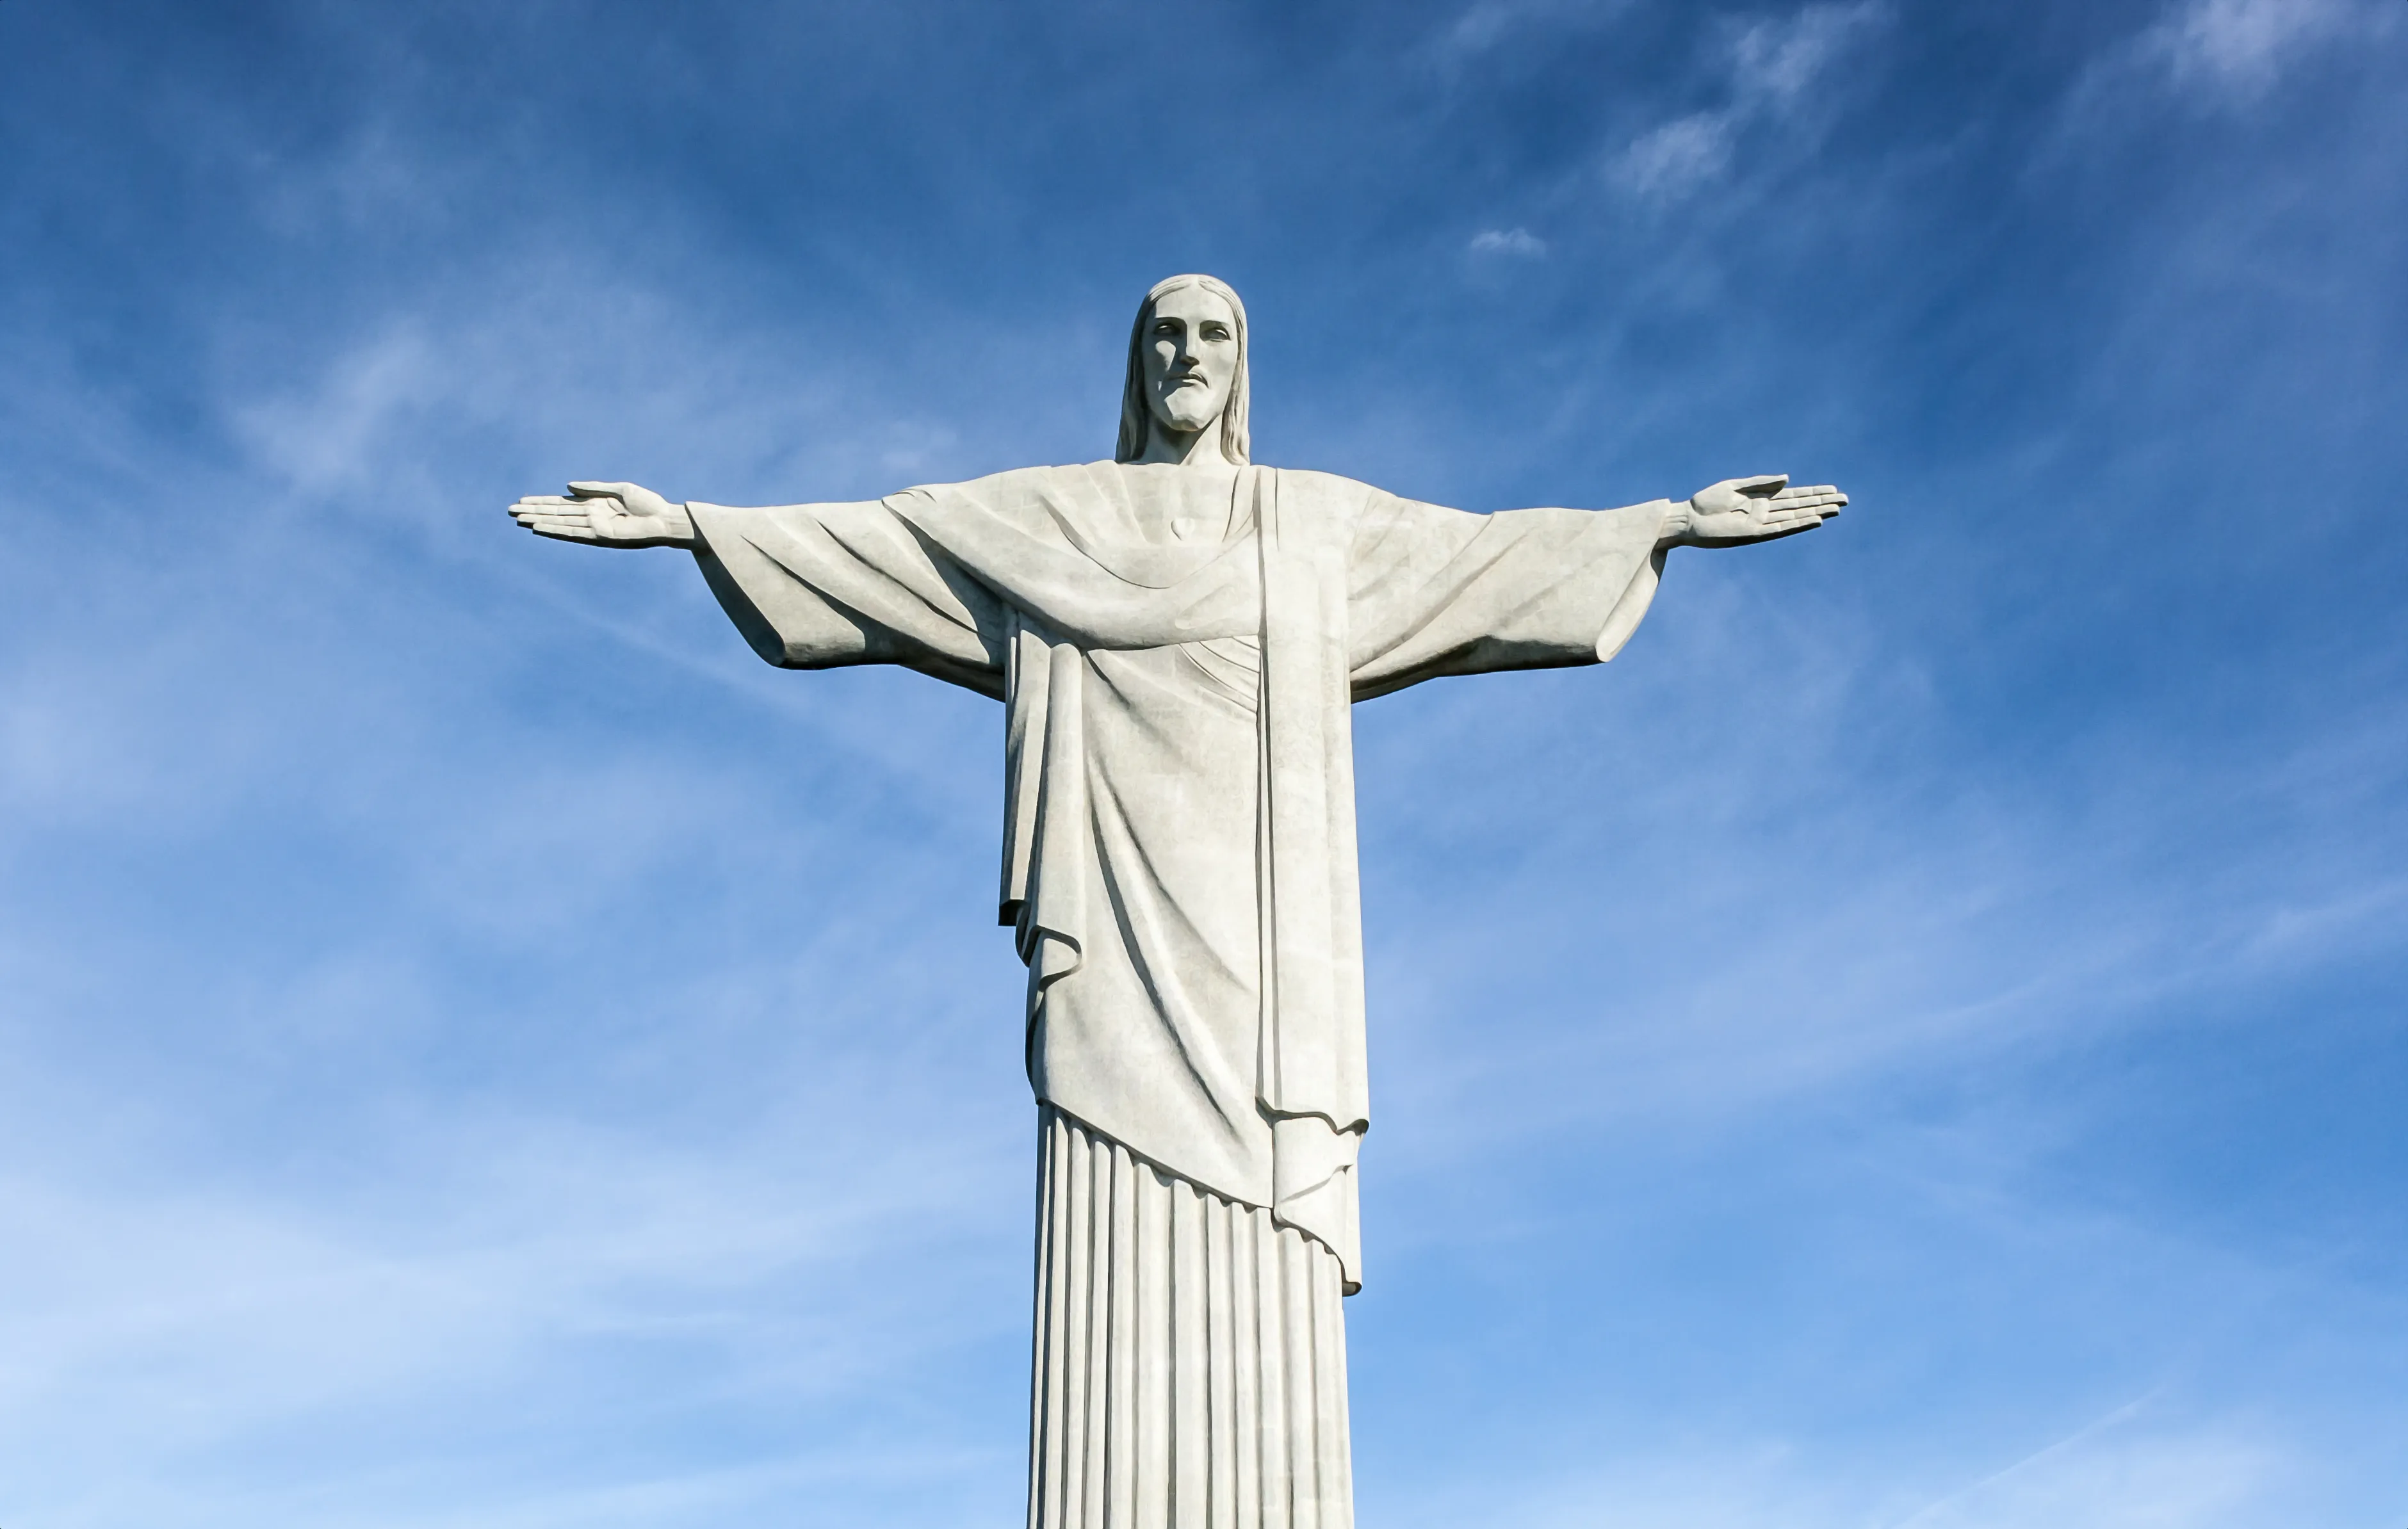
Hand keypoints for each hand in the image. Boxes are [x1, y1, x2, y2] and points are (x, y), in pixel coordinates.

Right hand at [508, 481, 698, 548]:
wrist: (664, 519)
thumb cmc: (648, 504)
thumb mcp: (619, 489)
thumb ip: (593, 488)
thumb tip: (567, 486)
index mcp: (594, 505)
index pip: (562, 504)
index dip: (542, 502)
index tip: (522, 501)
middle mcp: (591, 517)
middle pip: (556, 513)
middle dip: (534, 512)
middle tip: (509, 511)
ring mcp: (593, 527)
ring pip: (559, 523)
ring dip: (539, 521)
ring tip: (518, 519)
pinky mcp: (600, 536)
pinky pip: (573, 533)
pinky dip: (555, 530)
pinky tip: (539, 528)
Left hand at [1662, 474, 1844, 548]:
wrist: (1687, 518)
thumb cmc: (1706, 502)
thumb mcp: (1735, 486)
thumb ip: (1762, 482)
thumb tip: (1788, 479)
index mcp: (1761, 499)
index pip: (1794, 496)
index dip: (1814, 493)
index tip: (1834, 490)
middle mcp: (1765, 513)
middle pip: (1800, 506)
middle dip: (1822, 503)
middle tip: (1846, 500)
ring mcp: (1761, 524)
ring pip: (1795, 517)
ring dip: (1816, 513)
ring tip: (1837, 509)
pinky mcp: (1754, 533)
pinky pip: (1781, 528)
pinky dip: (1798, 524)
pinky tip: (1815, 520)